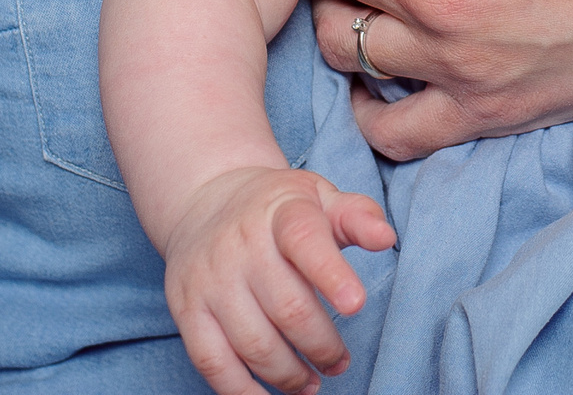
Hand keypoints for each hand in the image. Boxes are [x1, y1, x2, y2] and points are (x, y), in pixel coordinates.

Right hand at [160, 166, 393, 394]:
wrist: (205, 200)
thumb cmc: (277, 208)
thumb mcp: (320, 196)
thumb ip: (357, 216)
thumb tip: (385, 238)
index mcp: (281, 212)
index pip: (305, 241)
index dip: (332, 274)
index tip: (356, 304)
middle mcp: (240, 245)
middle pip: (288, 307)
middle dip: (322, 345)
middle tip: (338, 362)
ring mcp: (210, 280)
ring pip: (254, 343)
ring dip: (290, 375)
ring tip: (311, 381)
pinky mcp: (187, 309)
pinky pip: (212, 362)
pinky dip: (242, 391)